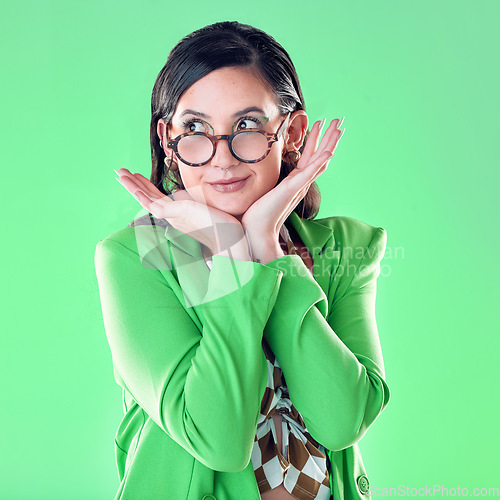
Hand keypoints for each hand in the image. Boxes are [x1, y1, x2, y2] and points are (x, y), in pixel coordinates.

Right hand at [115, 168, 248, 256]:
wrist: (232, 239)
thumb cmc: (223, 226)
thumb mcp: (205, 207)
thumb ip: (192, 202)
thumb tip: (181, 192)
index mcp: (178, 215)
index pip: (156, 198)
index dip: (145, 186)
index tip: (137, 175)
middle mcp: (173, 217)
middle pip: (147, 198)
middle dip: (133, 184)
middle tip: (120, 172)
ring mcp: (173, 217)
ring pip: (146, 200)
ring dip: (132, 186)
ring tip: (120, 174)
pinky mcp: (177, 215)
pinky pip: (154, 205)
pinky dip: (142, 195)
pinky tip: (133, 187)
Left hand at [241, 118, 343, 258]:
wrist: (258, 229)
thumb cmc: (260, 213)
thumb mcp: (269, 192)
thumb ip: (274, 184)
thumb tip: (272, 179)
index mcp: (296, 182)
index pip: (311, 158)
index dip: (318, 141)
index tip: (323, 126)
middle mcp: (301, 183)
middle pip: (320, 156)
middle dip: (329, 137)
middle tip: (338, 120)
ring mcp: (299, 185)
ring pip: (319, 160)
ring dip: (329, 143)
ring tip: (337, 127)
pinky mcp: (293, 189)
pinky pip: (309, 173)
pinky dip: (320, 163)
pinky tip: (328, 152)